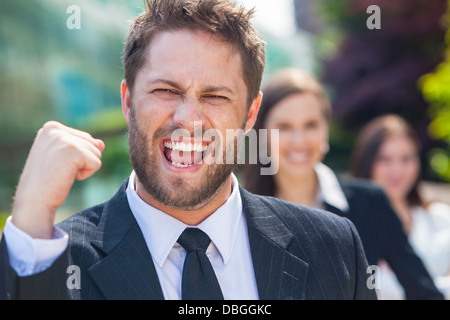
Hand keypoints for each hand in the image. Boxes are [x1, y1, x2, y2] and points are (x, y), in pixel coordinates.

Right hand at [11, 121, 104, 238]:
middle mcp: (56, 129)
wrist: (34, 200)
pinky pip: (96, 163)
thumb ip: (84, 146)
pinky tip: (67, 177)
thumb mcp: (64, 158)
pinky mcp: (74, 150)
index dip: (77, 156)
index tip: (56, 164)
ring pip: (96, 153)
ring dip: (83, 168)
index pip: (84, 138)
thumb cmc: (48, 180)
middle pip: (92, 144)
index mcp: (51, 127)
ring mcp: (64, 138)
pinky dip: (85, 175)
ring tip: (62, 173)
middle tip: (59, 170)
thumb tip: (101, 144)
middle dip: (82, 161)